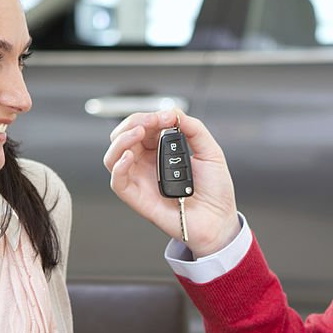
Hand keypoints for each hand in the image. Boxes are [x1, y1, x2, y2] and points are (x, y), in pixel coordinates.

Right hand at [104, 110, 240, 257]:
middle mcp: (147, 164)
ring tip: (137, 132)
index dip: (149, 116)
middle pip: (123, 137)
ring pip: (113, 156)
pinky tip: (129, 157)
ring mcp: (140, 180)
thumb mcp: (210, 151)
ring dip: (121, 139)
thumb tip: (173, 113)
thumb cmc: (215, 191)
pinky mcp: (137, 198)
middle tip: (151, 122)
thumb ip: (194, 128)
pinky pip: (117, 181)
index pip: (143, 126)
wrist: (219, 220)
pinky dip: (118, 166)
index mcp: (161, 151)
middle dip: (133, 123)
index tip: (166, 117)